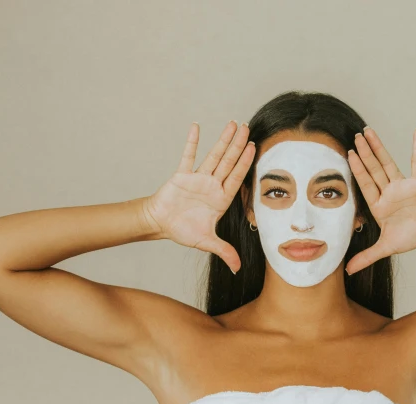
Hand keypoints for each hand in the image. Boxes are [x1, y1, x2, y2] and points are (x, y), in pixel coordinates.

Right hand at [142, 120, 253, 273]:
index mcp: (221, 199)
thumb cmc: (183, 230)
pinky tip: (197, 126)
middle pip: (229, 162)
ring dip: (223, 140)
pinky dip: (192, 142)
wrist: (160, 224)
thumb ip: (224, 251)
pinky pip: (188, 155)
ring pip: (214, 155)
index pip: (237, 178)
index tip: (255, 148)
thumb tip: (237, 269)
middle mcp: (212, 185)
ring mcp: (198, 178)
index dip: (246, 163)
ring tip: (233, 123)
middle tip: (248, 128)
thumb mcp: (207, 242)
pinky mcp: (181, 175)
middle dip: (239, 145)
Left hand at [345, 127, 415, 275]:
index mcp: (378, 204)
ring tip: (369, 130)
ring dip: (379, 147)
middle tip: (354, 136)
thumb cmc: (409, 235)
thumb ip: (366, 257)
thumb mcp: (385, 247)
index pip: (364, 184)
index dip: (356, 170)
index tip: (348, 155)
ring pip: (388, 163)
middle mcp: (388, 191)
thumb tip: (347, 271)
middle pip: (373, 169)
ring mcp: (403, 185)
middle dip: (364, 153)